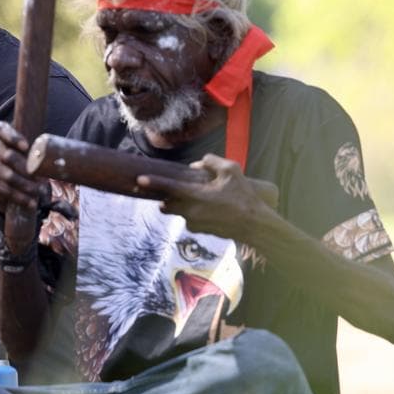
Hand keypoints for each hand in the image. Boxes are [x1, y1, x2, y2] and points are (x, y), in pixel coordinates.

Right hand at [0, 120, 43, 212]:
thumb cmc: (30, 159)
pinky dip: (19, 197)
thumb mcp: (34, 150)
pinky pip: (2, 189)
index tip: (26, 147)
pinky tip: (30, 201)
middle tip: (40, 179)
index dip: (12, 137)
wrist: (17, 181)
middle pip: (7, 156)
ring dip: (24, 185)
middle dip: (25, 169)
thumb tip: (58, 159)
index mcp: (3, 134)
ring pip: (6, 175)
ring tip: (38, 192)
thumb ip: (40, 149)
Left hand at [137, 154, 271, 240]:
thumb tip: (196, 163)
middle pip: (166, 205)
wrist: (254, 225)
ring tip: (196, 197)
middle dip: (163, 198)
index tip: (139, 179)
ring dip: (180, 205)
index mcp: (196, 195)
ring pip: (178, 212)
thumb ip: (211, 162)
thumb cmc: (244, 196)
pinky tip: (207, 208)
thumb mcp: (231, 171)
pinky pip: (190, 219)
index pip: (169, 187)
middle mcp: (191, 211)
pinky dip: (193, 213)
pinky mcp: (199, 231)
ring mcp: (194, 223)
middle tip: (164, 192)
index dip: (153, 182)